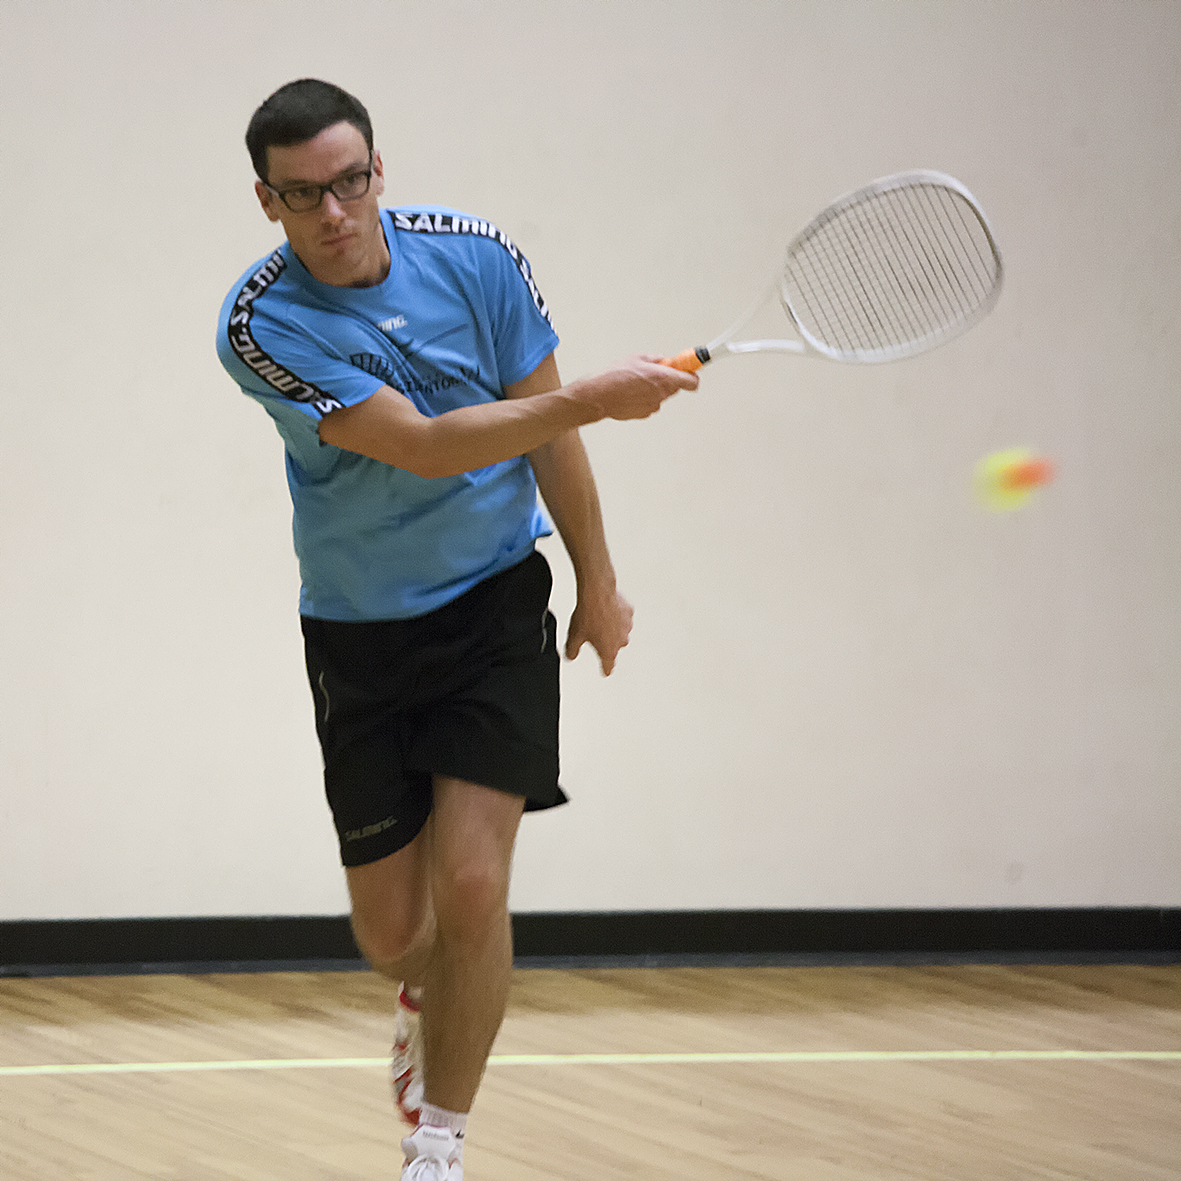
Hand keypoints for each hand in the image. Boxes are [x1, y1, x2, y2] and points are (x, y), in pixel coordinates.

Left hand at [565, 585, 634, 675]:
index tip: (606, 671)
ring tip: (599, 618)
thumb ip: (572, 650)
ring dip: (612, 628)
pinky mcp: (629, 612)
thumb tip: (570, 656)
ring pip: (619, 631)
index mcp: (609, 651)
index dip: (605, 669)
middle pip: (613, 647)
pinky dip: (617, 615)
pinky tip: (606, 609)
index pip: (609, 667)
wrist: (597, 593)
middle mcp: (621, 641)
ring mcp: (627, 627)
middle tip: (593, 632)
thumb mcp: (574, 636)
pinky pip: (623, 617)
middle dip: (605, 642)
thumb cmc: (587, 615)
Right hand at [583, 355, 698, 421]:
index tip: (688, 370)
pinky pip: (650, 403)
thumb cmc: (615, 375)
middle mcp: (662, 394)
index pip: (692, 382)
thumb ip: (657, 359)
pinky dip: (644, 398)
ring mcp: (653, 406)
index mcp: (664, 378)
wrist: (598, 396)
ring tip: (635, 382)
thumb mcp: (638, 357)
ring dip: (654, 389)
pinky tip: (629, 392)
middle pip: (675, 387)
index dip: (692, 375)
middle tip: (653, 372)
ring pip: (661, 395)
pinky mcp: (644, 414)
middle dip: (668, 379)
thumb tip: (665, 361)